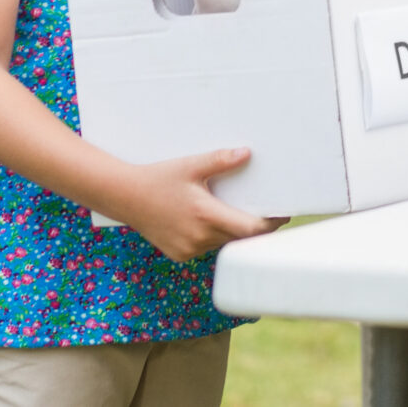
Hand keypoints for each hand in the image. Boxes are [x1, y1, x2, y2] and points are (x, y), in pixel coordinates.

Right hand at [105, 147, 281, 261]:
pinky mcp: (180, 254)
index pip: (250, 229)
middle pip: (239, 238)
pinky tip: (210, 222)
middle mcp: (199, 237)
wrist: (125, 197)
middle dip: (254, 227)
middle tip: (266, 212)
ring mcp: (188, 249)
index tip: (282, 215)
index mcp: (206, 215)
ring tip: (239, 213)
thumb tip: (247, 153)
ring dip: (233, 232)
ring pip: (223, 244)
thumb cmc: (159, 178)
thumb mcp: (191, 166)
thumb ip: (221, 160)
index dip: (270, 224)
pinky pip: (207, 248)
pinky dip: (213, 237)